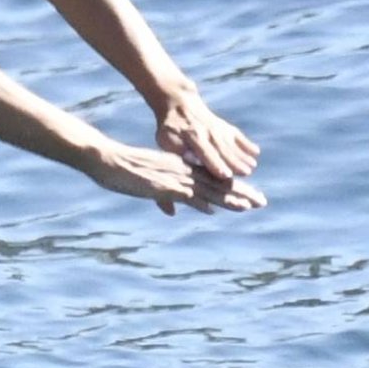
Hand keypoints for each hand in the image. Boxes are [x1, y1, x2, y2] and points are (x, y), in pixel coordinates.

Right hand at [88, 140, 266, 215]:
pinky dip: (200, 202)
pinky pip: (185, 194)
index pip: (212, 179)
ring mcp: (173, 178)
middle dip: (241, 193)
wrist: (106, 157)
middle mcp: (181, 171)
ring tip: (249, 206)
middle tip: (262, 202)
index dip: (233, 188)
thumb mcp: (148, 182)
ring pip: (207, 189)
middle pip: (217, 184)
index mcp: (180, 168)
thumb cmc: (123, 169)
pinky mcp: (162, 185)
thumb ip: (166, 194)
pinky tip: (213, 210)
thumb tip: (177, 209)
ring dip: (229, 198)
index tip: (250, 196)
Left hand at [156, 89, 259, 179]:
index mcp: (192, 137)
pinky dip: (246, 143)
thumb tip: (189, 160)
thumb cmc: (170, 128)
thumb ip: (177, 150)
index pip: (206, 153)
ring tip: (251, 166)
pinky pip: (237, 135)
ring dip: (243, 155)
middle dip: (234, 162)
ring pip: (232, 144)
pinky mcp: (225, 127)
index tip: (225, 174)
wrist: (179, 103)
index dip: (215, 164)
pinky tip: (255, 152)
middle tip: (246, 173)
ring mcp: (218, 129)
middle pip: (223, 150)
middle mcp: (208, 133)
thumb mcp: (165, 139)